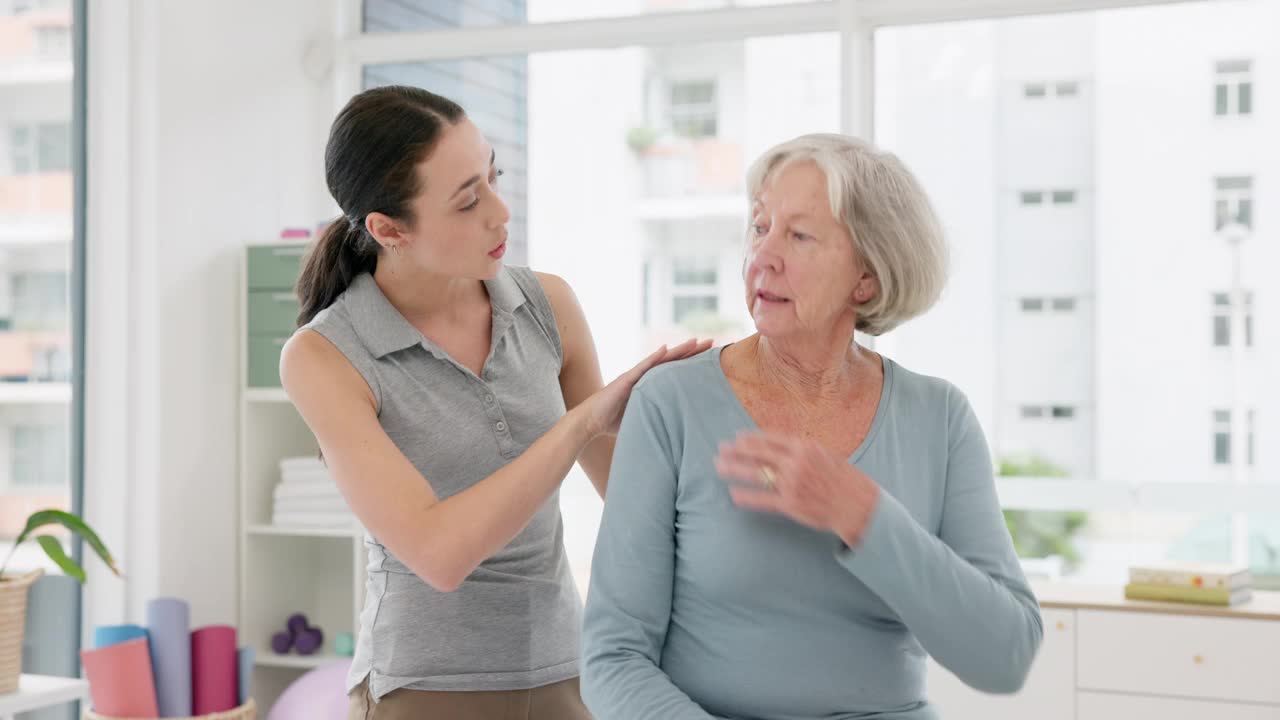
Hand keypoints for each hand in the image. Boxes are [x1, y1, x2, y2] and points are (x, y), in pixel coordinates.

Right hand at [579, 339, 713, 438]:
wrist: (590, 421)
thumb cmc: (613, 422)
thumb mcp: (643, 418)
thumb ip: (658, 418)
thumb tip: (677, 432)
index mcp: (650, 385)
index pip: (675, 371)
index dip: (692, 363)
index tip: (711, 357)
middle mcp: (644, 377)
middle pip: (673, 361)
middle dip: (692, 351)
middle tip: (712, 342)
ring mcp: (635, 376)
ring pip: (661, 360)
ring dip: (678, 350)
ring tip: (695, 341)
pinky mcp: (625, 380)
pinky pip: (642, 367)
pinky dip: (653, 358)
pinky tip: (664, 349)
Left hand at [715, 432, 879, 546]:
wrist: (857, 505)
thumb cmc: (843, 479)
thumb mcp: (825, 455)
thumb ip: (801, 449)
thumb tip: (779, 444)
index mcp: (804, 447)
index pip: (770, 438)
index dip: (751, 438)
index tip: (737, 437)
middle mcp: (796, 463)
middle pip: (758, 453)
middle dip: (736, 450)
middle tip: (720, 449)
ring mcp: (792, 484)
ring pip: (756, 474)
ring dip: (735, 469)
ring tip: (719, 467)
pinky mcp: (790, 504)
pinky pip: (763, 499)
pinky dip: (746, 497)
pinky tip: (733, 494)